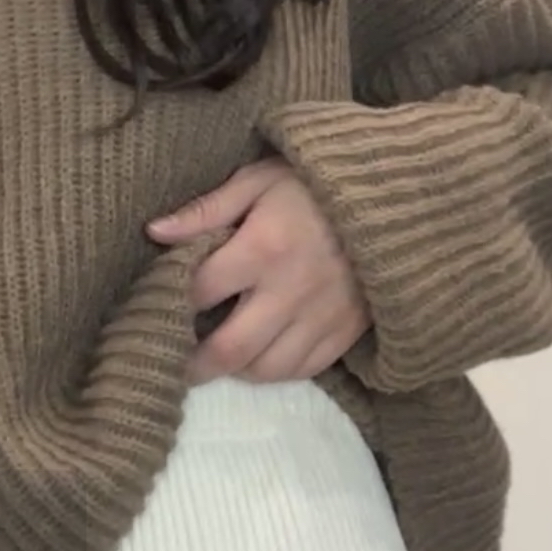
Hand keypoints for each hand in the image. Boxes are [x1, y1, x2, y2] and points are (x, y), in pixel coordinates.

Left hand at [147, 157, 371, 385]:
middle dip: (194, 364)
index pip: (200, 291)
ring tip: (217, 358)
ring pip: (266, 369)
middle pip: (230, 348)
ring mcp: (322, 317)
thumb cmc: (317, 184)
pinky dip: (275, 371)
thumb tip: (154, 232)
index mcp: (263, 248)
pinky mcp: (347, 332)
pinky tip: (259, 356)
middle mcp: (291, 291)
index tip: (154, 308)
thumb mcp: (259, 179)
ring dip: (235, 370)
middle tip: (173, 362)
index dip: (170, 303)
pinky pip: (304, 370)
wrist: (397, 197)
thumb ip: (207, 209)